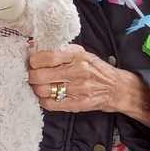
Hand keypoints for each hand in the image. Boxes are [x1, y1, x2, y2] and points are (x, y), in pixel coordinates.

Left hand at [27, 45, 149, 127]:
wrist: (118, 88)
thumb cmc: (96, 69)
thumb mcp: (82, 53)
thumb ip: (61, 50)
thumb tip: (34, 46)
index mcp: (77, 56)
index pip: (46, 57)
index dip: (33, 60)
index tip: (32, 62)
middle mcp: (77, 72)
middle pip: (40, 75)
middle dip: (31, 75)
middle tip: (32, 75)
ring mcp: (77, 89)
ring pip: (43, 90)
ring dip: (36, 88)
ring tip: (39, 85)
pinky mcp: (77, 104)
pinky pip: (50, 104)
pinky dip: (43, 100)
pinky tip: (46, 96)